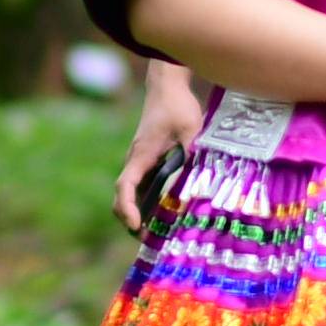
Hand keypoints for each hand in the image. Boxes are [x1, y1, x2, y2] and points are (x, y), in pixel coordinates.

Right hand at [115, 63, 203, 239]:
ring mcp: (140, 161)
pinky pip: (141, 186)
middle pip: (122, 197)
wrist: (166, 86)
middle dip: (130, 219)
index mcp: (141, 156)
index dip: (127, 209)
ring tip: (157, 232)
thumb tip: (203, 182)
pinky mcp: (147, 159)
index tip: (137, 226)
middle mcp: (136, 161)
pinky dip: (146, 202)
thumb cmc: (176, 105)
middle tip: (149, 240)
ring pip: (130, 193)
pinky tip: (165, 211)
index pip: (124, 187)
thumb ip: (195, 154)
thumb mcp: (191, 129)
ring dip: (138, 213)